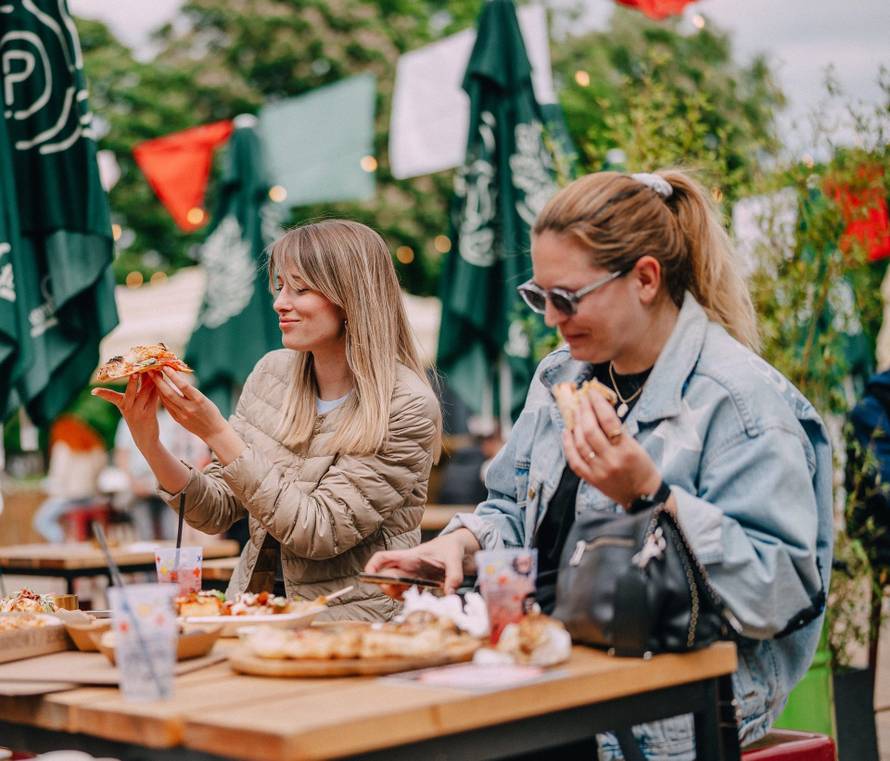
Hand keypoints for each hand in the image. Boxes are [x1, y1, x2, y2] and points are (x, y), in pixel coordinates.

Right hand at [92, 375, 159, 450]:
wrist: (145, 437)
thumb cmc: (138, 416)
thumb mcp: (133, 403)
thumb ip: (138, 387)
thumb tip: (141, 369)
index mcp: (121, 404)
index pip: (111, 397)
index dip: (103, 393)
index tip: (93, 391)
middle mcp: (128, 408)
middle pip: (130, 393)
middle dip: (132, 383)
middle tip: (134, 373)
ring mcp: (139, 412)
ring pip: (145, 394)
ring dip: (151, 381)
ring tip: (155, 370)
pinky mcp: (150, 414)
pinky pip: (154, 399)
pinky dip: (158, 389)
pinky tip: (161, 380)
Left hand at [151, 367, 227, 441]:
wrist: (213, 431)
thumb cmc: (211, 412)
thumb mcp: (204, 399)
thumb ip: (191, 391)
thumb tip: (177, 378)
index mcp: (199, 400)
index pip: (183, 386)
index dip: (173, 376)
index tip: (165, 367)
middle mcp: (189, 408)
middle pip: (169, 393)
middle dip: (159, 382)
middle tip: (151, 371)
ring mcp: (182, 415)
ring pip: (166, 400)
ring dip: (158, 388)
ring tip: (153, 379)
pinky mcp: (178, 420)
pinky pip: (167, 406)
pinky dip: (162, 397)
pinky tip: (159, 390)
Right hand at [365, 532, 472, 596]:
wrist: (459, 549)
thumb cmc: (452, 548)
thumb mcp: (455, 559)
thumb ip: (454, 576)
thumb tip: (449, 593)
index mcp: (410, 557)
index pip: (383, 558)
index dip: (372, 567)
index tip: (368, 578)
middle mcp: (407, 567)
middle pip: (386, 577)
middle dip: (387, 588)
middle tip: (401, 594)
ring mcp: (412, 576)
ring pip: (394, 587)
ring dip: (398, 595)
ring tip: (413, 597)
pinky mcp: (418, 583)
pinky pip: (406, 593)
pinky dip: (408, 599)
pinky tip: (420, 600)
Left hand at [563, 384, 661, 508]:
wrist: (642, 496)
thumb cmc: (642, 467)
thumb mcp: (636, 446)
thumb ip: (618, 430)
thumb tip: (599, 408)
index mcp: (627, 449)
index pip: (609, 421)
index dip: (598, 404)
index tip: (592, 392)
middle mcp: (611, 460)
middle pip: (591, 430)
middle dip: (584, 411)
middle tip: (581, 399)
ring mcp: (599, 471)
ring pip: (580, 443)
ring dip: (575, 424)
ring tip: (575, 412)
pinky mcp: (591, 479)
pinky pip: (574, 460)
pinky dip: (568, 445)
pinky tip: (566, 431)